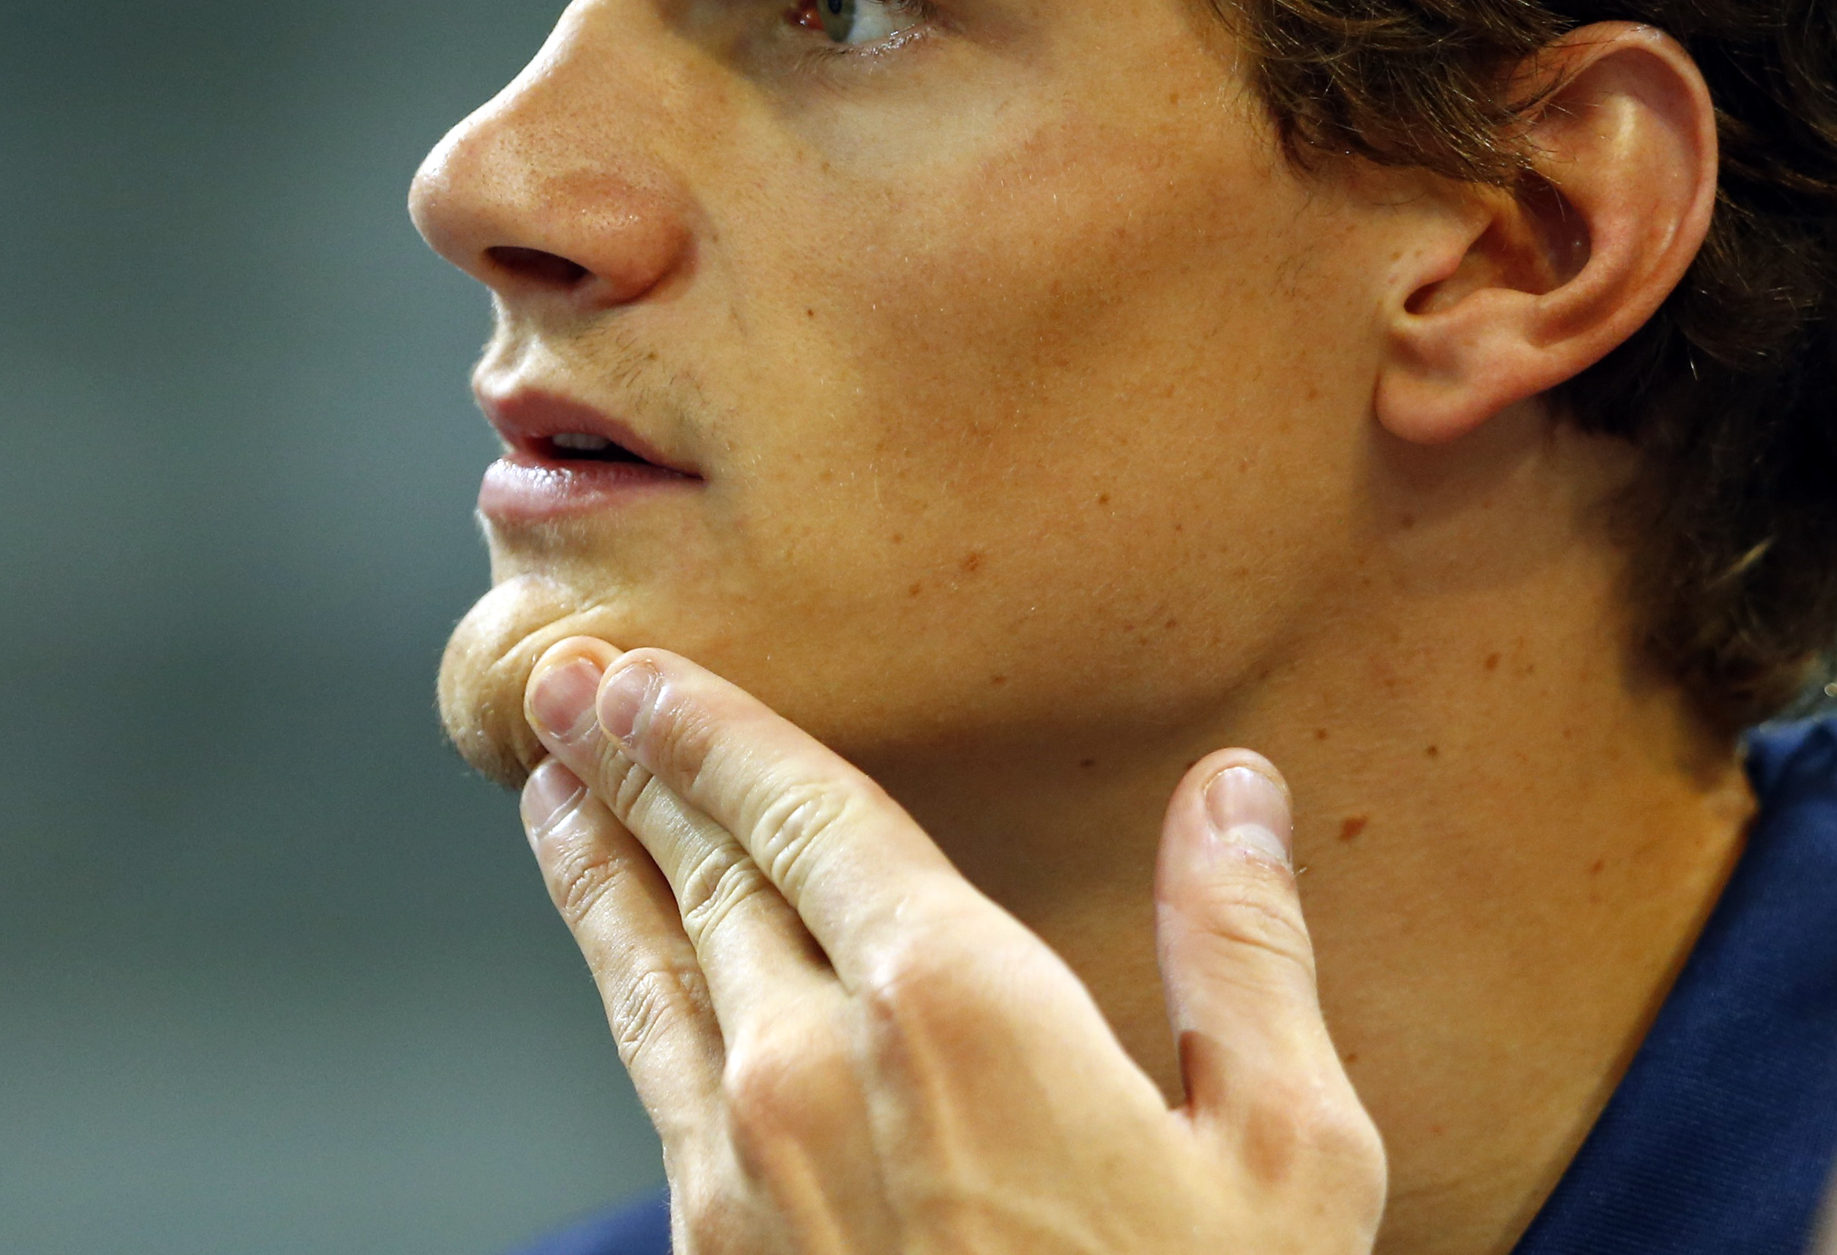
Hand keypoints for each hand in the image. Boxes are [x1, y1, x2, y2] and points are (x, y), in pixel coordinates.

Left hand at [516, 637, 1386, 1252]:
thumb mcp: (1284, 1156)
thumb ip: (1244, 956)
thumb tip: (1235, 796)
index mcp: (953, 999)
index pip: (802, 809)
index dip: (714, 727)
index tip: (645, 668)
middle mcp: (815, 1063)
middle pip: (703, 871)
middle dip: (629, 765)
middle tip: (566, 688)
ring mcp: (746, 1169)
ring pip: (649, 973)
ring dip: (597, 868)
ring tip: (553, 792)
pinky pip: (650, 1078)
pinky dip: (622, 988)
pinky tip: (622, 967)